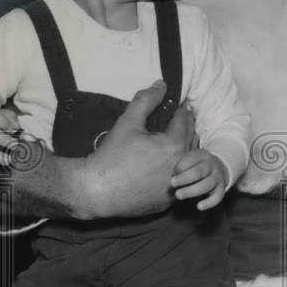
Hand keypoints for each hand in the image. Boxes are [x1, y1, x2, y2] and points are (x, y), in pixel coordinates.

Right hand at [78, 81, 194, 218]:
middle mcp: (180, 167)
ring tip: (177, 139)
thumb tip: (161, 84)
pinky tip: (168, 166)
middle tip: (182, 119)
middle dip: (187, 128)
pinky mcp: (167, 202)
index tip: (181, 104)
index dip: (182, 110)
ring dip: (185, 149)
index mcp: (174, 145)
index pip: (184, 121)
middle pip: (191, 141)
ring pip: (187, 163)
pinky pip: (178, 182)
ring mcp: (175, 187)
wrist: (96, 191)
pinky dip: (176, 171)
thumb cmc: (111, 156)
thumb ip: (146, 100)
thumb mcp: (128, 122)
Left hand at [171, 148, 227, 210]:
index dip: (180, 167)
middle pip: (199, 172)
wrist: (217, 167)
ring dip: (191, 191)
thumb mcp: (189, 160)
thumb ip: (180, 167)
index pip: (191, 159)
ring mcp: (218, 177)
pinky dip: (209, 203)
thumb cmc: (196, 165)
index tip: (171, 174)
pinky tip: (199, 206)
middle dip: (184, 178)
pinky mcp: (221, 188)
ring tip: (178, 195)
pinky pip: (218, 197)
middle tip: (172, 183)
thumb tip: (172, 181)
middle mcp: (212, 165)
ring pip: (207, 185)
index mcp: (202, 155)